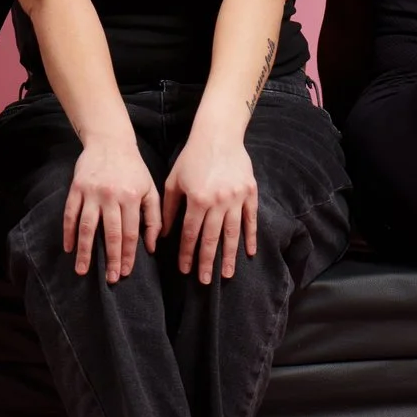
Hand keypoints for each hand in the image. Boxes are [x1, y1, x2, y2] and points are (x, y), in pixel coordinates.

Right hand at [64, 139, 160, 282]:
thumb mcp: (150, 189)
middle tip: (110, 279)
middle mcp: (111, 196)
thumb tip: (153, 246)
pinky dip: (68, 232)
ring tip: (82, 270)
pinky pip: (70, 214)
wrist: (110, 141)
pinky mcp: (76, 188)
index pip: (130, 232)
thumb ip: (154, 217)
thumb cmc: (134, 169)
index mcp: (131, 197)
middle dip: (111, 258)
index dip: (129, 254)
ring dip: (85, 251)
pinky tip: (68, 247)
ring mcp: (92, 192)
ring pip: (87, 227)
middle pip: (110, 233)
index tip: (126, 271)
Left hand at [166, 133, 258, 283]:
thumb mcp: (174, 181)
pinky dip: (251, 237)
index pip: (190, 234)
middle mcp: (218, 201)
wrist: (219, 135)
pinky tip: (249, 253)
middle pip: (211, 238)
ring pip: (233, 233)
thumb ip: (170, 209)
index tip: (184, 270)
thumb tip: (165, 236)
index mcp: (197, 199)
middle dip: (206, 262)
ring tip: (227, 274)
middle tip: (205, 281)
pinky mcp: (250, 193)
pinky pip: (251, 220)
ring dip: (229, 256)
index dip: (186, 254)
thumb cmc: (192, 157)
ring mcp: (236, 198)